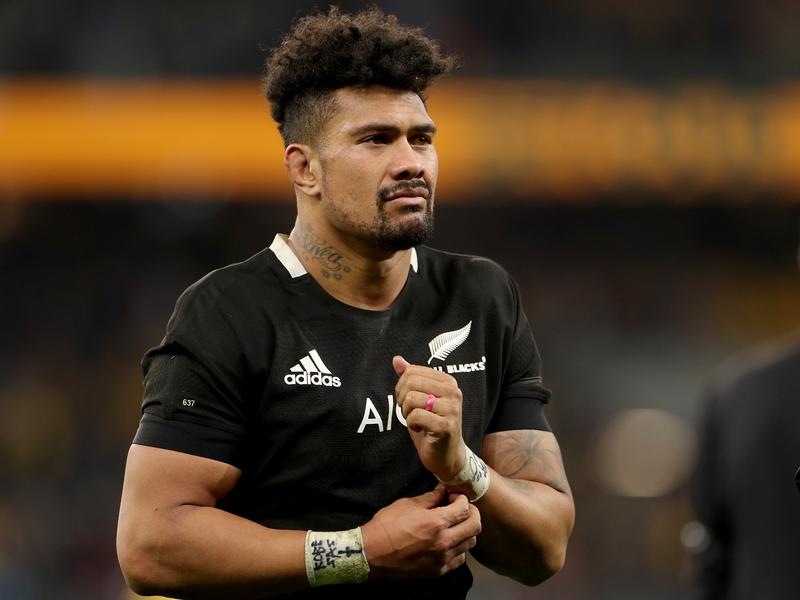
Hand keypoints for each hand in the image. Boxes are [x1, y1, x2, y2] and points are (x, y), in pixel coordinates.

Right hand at [360, 486, 480, 579]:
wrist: (372, 554)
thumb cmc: (386, 526)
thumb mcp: (407, 504)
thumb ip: (430, 497)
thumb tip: (444, 490)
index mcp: (436, 522)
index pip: (465, 508)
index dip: (462, 499)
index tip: (453, 497)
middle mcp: (444, 542)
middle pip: (475, 526)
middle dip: (471, 513)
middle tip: (460, 509)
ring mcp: (442, 559)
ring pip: (471, 543)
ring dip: (466, 531)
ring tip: (454, 525)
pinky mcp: (438, 571)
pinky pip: (460, 558)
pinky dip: (459, 548)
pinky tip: (447, 541)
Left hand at [392, 355, 465, 481]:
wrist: (446, 455)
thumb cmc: (431, 425)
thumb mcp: (419, 398)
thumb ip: (410, 378)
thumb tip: (397, 359)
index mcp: (448, 381)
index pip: (412, 371)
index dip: (402, 387)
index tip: (408, 401)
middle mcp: (453, 392)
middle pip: (411, 383)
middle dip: (403, 399)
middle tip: (410, 412)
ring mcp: (452, 408)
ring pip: (411, 399)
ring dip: (407, 413)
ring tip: (417, 421)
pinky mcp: (446, 425)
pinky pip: (415, 416)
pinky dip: (412, 424)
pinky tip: (421, 429)